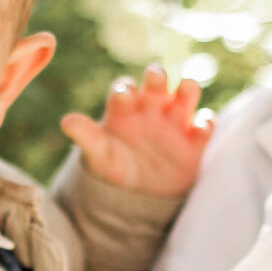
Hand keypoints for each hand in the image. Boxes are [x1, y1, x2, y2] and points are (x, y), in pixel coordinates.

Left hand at [61, 63, 212, 196]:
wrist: (138, 193)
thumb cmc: (115, 166)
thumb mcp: (98, 154)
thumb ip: (85, 136)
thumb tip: (66, 121)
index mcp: (126, 107)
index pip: (125, 89)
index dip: (125, 89)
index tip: (124, 94)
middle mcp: (152, 108)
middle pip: (157, 84)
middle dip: (157, 77)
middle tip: (155, 76)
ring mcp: (175, 121)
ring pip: (186, 95)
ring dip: (188, 89)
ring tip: (186, 88)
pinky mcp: (193, 141)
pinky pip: (204, 126)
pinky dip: (205, 123)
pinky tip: (201, 126)